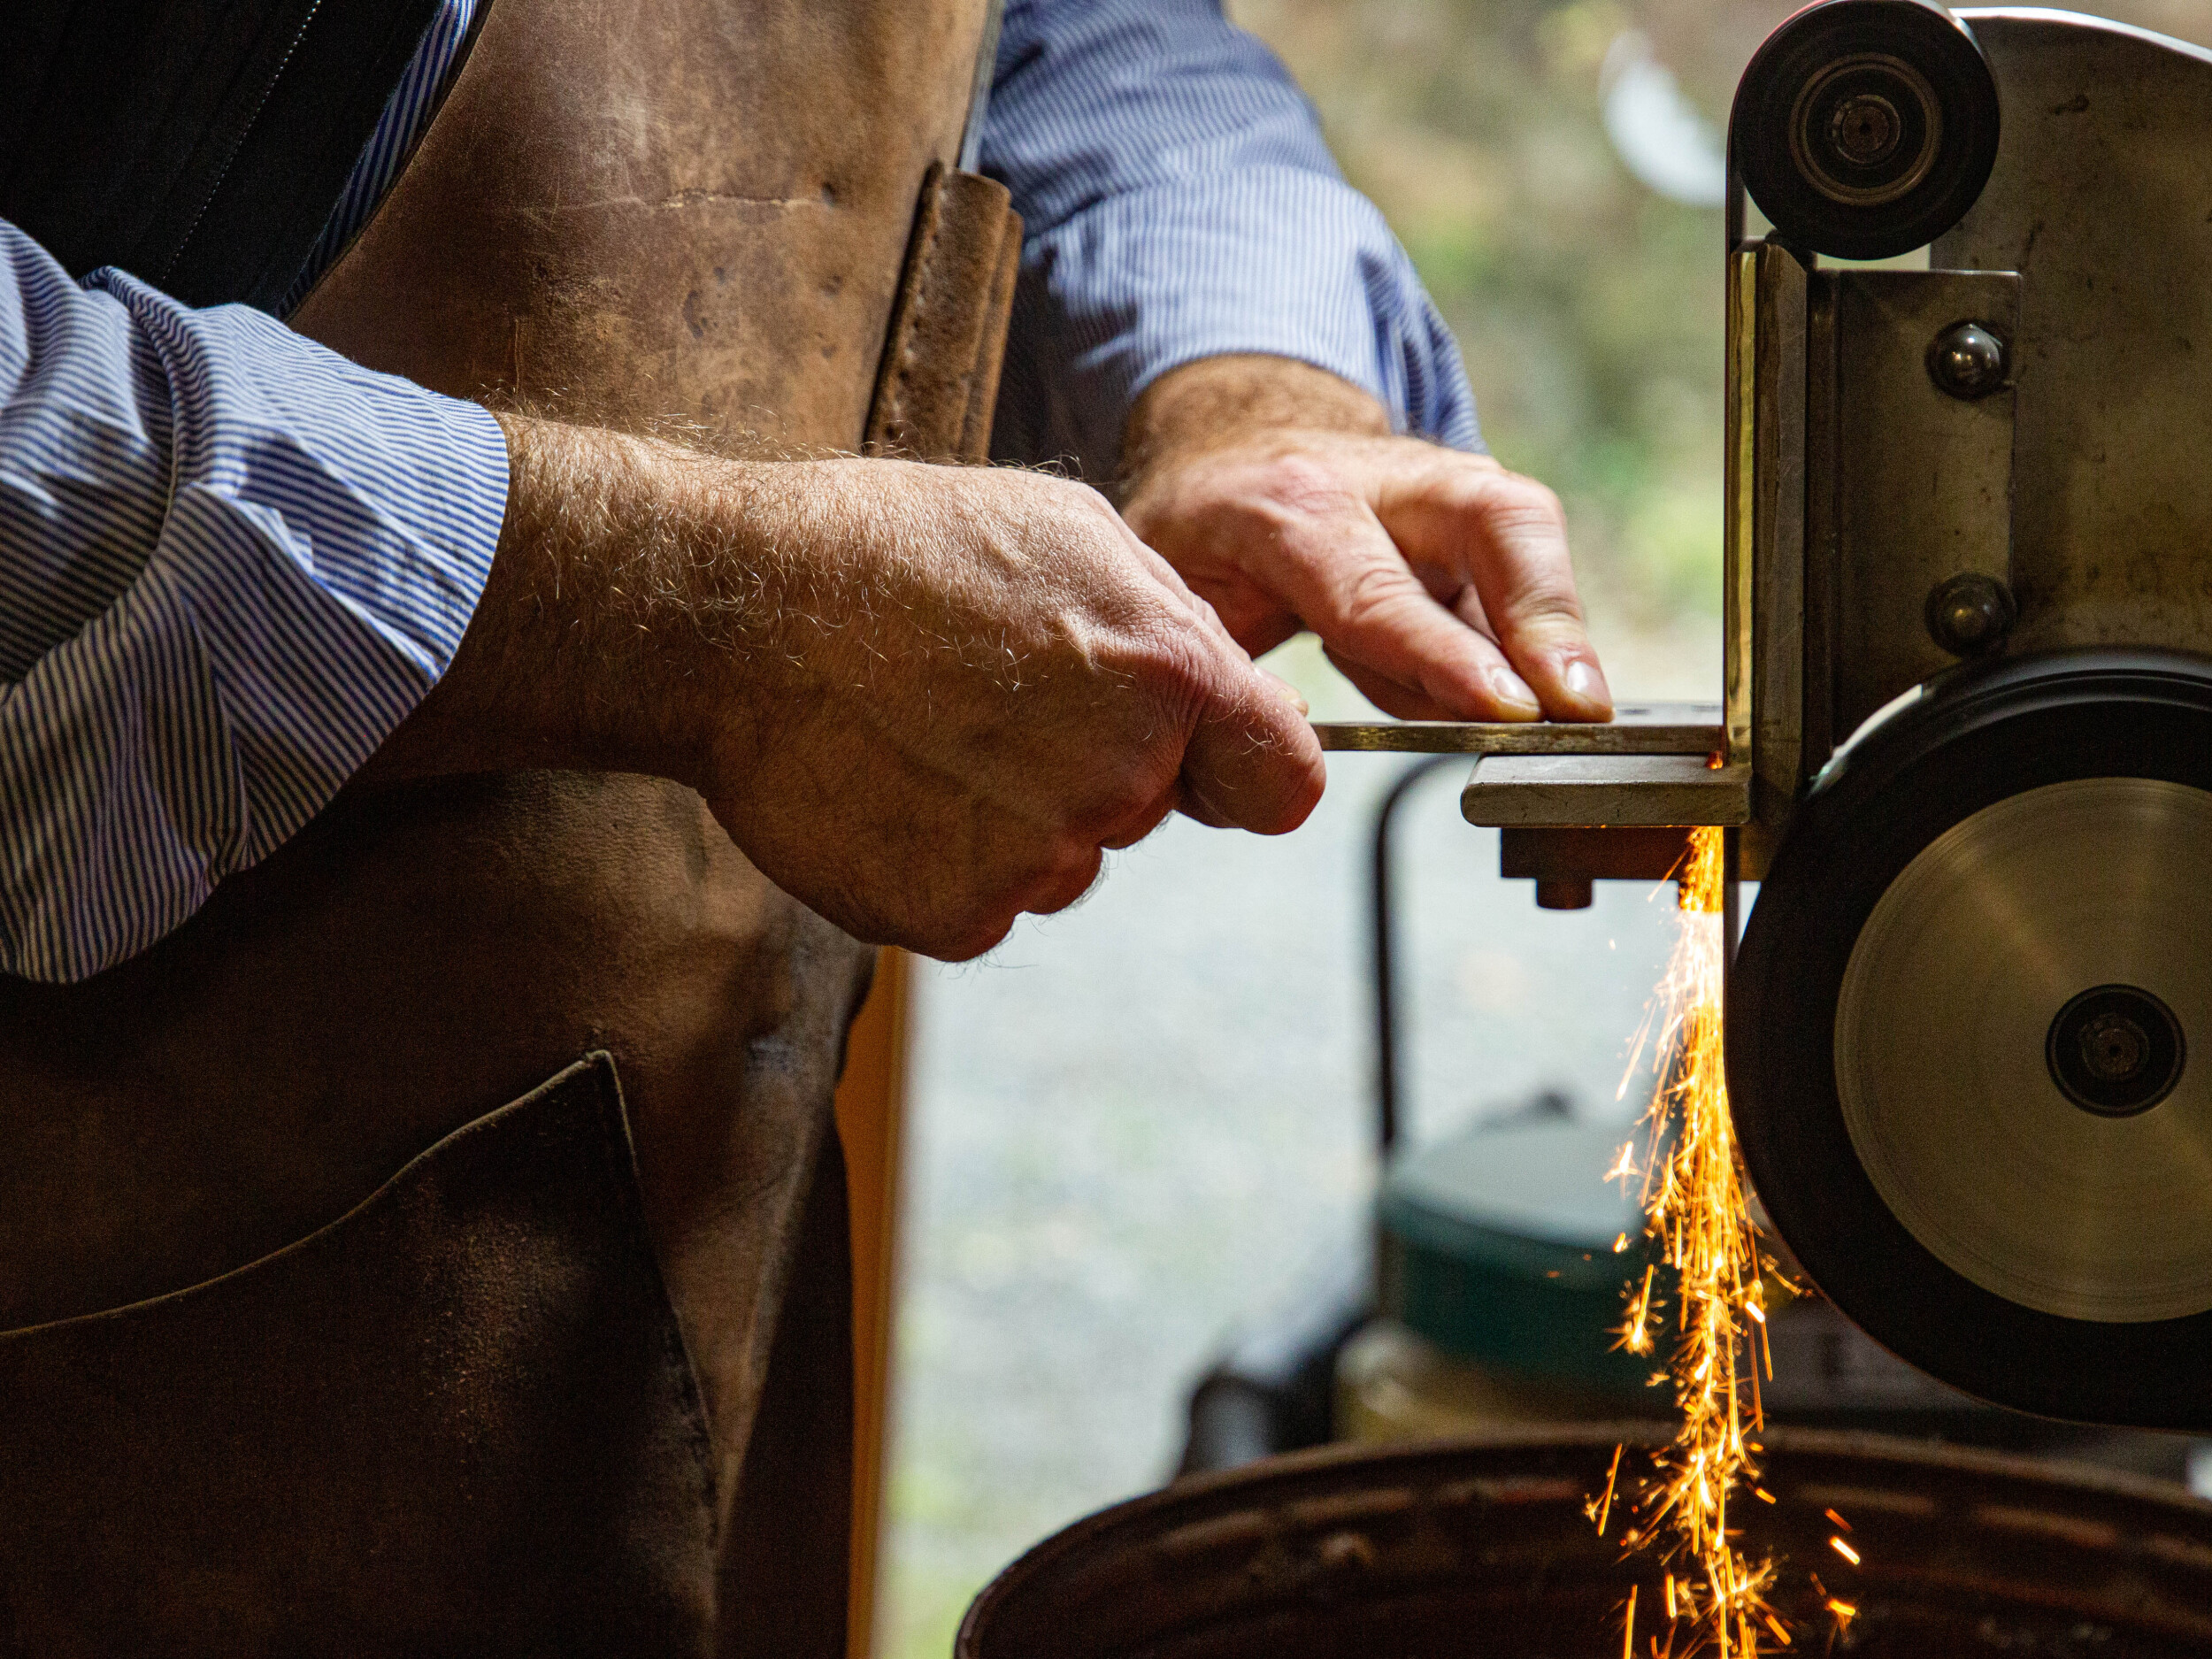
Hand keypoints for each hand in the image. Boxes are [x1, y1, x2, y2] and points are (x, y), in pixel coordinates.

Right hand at [370, 415, 1323, 958]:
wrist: (735, 613)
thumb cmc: (902, 549)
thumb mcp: (1072, 531)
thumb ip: (1175, 627)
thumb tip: (1244, 708)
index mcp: (1169, 675)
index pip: (1284, 781)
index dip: (1244, 768)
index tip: (1207, 761)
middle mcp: (1118, 782)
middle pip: (1148, 810)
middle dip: (1097, 765)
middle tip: (993, 695)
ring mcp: (1037, 861)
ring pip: (1065, 858)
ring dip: (1014, 814)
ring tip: (925, 727)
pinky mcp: (956, 918)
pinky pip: (986, 901)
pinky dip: (945, 859)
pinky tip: (892, 783)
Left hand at [1117, 355, 1612, 722]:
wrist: (1231, 452)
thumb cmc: (1202, 534)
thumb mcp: (1176, 594)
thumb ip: (1219, 664)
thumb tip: (1280, 739)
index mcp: (1289, 508)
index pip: (1378, 593)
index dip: (1446, 657)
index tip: (1509, 710)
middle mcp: (1383, 483)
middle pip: (1498, 524)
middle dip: (1548, 617)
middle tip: (1584, 705)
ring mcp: (1443, 491)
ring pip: (1530, 545)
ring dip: (1556, 636)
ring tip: (1562, 715)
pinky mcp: (1480, 518)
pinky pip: (1525, 581)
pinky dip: (1535, 643)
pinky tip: (1520, 694)